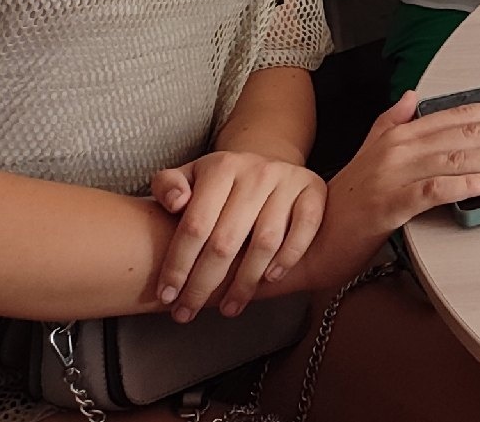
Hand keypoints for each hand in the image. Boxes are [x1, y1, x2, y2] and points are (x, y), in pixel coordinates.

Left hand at [148, 151, 326, 321]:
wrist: (267, 167)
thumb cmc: (220, 185)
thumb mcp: (189, 176)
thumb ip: (168, 186)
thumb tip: (176, 203)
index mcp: (221, 167)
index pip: (195, 225)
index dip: (178, 265)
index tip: (166, 296)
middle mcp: (256, 172)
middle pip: (226, 241)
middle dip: (203, 284)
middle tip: (188, 312)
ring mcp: (288, 181)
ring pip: (265, 242)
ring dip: (244, 283)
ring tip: (228, 308)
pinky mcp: (314, 191)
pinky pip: (304, 230)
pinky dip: (288, 258)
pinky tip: (269, 280)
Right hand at [292, 92, 479, 291]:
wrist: (306, 237)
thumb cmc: (342, 201)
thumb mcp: (368, 153)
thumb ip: (391, 123)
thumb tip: (412, 96)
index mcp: (400, 133)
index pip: (458, 113)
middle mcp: (399, 147)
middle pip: (467, 131)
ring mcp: (393, 174)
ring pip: (458, 157)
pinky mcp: (388, 205)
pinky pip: (434, 190)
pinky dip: (465, 183)